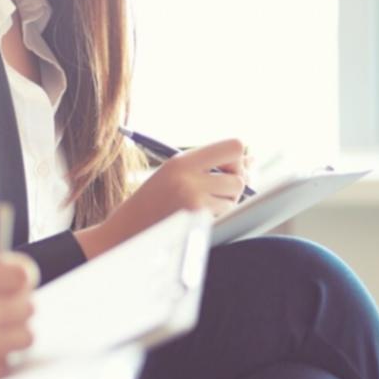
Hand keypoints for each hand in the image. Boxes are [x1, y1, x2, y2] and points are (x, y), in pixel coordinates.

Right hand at [79, 138, 250, 257]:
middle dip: (232, 188)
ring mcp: (193, 198)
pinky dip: (216, 218)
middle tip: (212, 194)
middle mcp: (188, 176)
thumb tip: (253, 161)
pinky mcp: (196, 218)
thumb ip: (209, 166)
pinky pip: (225, 214)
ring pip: (235, 198)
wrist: (125, 232)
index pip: (234, 146)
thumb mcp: (174, 175)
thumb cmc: (152, 204)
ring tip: (197, 209)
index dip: (237, 159)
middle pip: (239, 177)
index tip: (226, 170)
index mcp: (181, 161)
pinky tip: (193, 220)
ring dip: (224, 205)